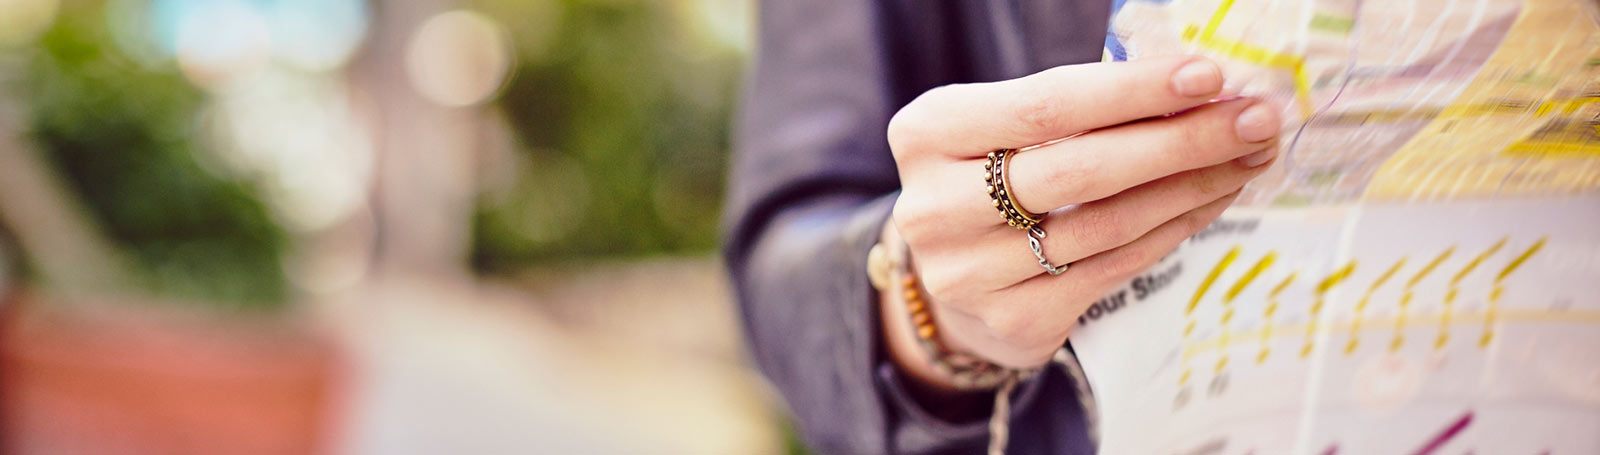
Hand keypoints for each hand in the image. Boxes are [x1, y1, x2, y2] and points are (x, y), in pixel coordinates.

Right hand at [882, 56, 1279, 384]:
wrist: (953, 274)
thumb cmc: (993, 177)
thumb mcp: (1006, 128)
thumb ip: (1077, 108)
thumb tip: (1196, 87)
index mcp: (929, 132)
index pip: (1046, 106)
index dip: (1133, 91)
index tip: (1209, 75)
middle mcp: (935, 205)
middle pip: (1080, 168)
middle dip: (1180, 141)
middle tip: (1253, 120)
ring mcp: (970, 271)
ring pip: (1105, 223)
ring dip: (1189, 187)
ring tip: (1245, 158)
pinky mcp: (1012, 317)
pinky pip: (1113, 266)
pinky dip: (1171, 229)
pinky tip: (1209, 200)